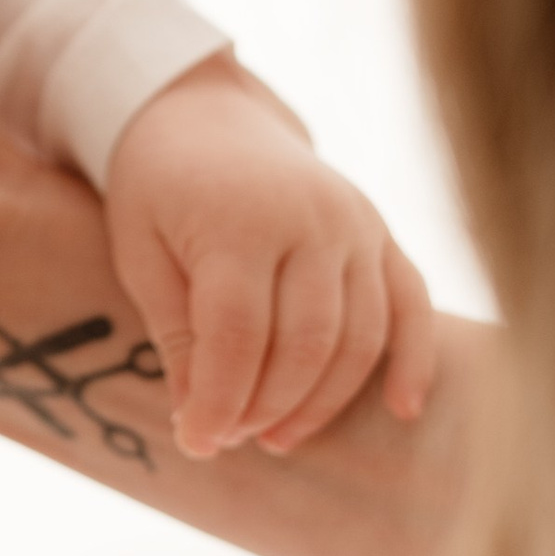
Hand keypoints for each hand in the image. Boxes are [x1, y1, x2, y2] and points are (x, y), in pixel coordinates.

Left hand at [107, 59, 436, 458]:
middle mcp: (310, 218)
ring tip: (274, 435)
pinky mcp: (380, 230)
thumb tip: (200, 423)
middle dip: (267, 407)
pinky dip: (413, 358)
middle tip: (229, 437)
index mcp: (239, 219)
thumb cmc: (158, 187)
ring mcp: (355, 223)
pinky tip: (401, 410)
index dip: (220, 401)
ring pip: (359, 337)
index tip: (195, 443)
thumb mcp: (140, 252)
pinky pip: (412, 303)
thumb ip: (176, 333)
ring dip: (322, 402)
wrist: (204, 112)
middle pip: (306, 344)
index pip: (240, 335)